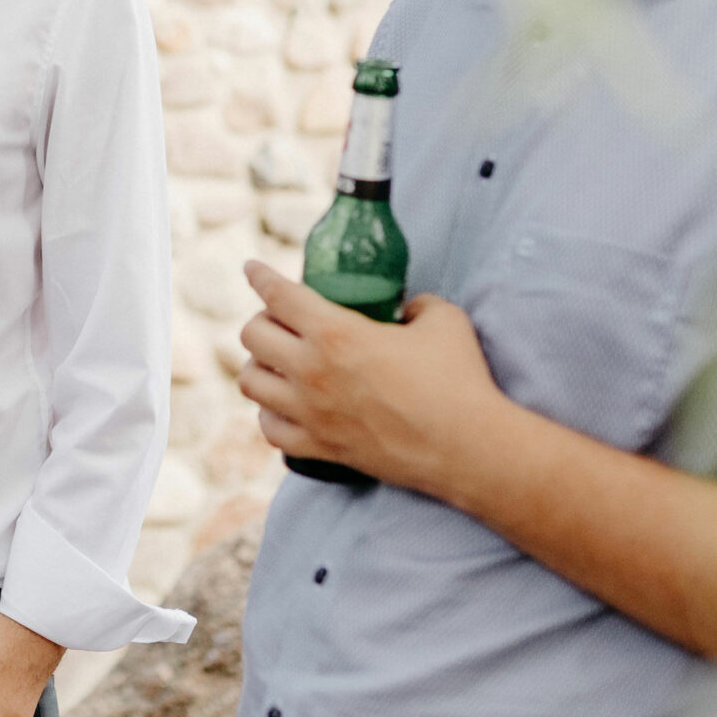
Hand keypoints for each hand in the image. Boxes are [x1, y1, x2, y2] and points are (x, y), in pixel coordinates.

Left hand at [235, 260, 507, 498]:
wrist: (466, 447)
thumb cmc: (457, 379)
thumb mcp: (442, 319)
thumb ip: (417, 305)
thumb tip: (406, 308)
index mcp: (336, 333)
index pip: (278, 295)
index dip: (260, 276)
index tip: (252, 269)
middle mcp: (311, 372)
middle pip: (252, 336)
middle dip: (262, 320)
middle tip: (283, 321)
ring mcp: (310, 413)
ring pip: (251, 382)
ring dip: (260, 365)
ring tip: (279, 362)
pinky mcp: (318, 448)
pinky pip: (269, 428)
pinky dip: (271, 412)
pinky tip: (285, 405)